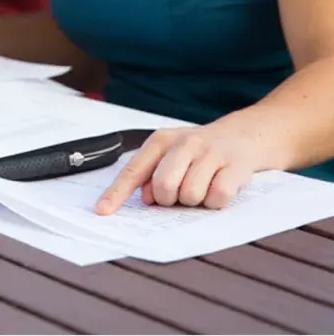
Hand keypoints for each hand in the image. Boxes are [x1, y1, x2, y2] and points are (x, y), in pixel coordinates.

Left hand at [95, 119, 268, 214]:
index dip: (116, 193)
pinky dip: (216, 202)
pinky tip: (219, 187)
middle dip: (170, 199)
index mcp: (160, 140)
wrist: (245, 135)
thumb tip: (146, 199)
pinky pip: (217, 197)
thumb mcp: (171, 155)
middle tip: (180, 193)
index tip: (102, 211)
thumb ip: (152, 175)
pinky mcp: (235, 165)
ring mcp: (210, 152)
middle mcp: (183, 142)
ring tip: (202, 186)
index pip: (133, 170)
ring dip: (196, 201)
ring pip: (190, 195)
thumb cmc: (199, 151)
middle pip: (163, 186)